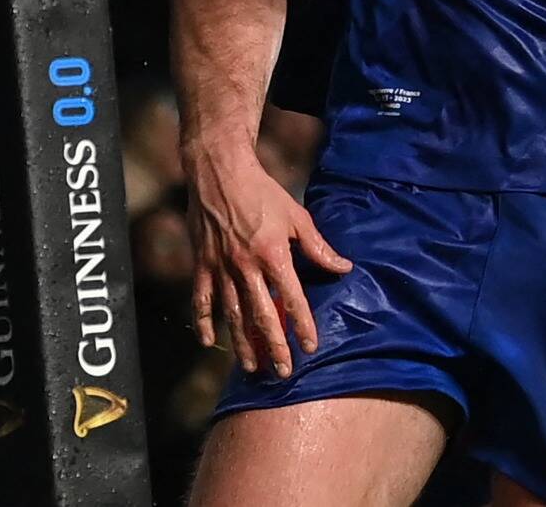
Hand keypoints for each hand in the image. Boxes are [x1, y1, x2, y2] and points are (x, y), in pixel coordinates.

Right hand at [187, 144, 351, 376]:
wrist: (220, 173)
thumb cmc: (264, 192)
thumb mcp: (297, 216)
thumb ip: (318, 246)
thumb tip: (344, 267)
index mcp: (273, 254)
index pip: (292, 298)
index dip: (302, 324)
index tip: (310, 346)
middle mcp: (246, 266)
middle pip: (262, 315)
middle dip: (274, 346)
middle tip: (282, 371)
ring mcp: (221, 268)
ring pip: (232, 314)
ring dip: (242, 343)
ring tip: (251, 366)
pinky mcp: (201, 264)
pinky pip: (201, 300)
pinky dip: (203, 322)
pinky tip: (206, 342)